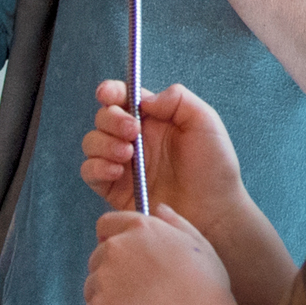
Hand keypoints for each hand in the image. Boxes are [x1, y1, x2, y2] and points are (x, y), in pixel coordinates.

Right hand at [81, 80, 247, 219]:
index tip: (109, 95)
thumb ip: (178, 100)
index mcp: (155, 119)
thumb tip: (143, 99)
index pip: (124, 98)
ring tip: (127, 153)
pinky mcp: (116, 189)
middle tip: (133, 131)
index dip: (111, 92)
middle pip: (103, 118)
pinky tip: (117, 171)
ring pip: (92, 143)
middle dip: (111, 119)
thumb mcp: (205, 123)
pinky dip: (96, 167)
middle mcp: (135, 139)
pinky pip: (90, 172)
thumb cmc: (215, 167)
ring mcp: (124, 164)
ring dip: (103, 142)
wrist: (215, 212)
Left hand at [83, 206, 234, 304]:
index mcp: (139, 228)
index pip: (106, 224)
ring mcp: (102, 278)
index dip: (111, 239)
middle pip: (98, 258)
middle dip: (112, 273)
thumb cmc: (203, 285)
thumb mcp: (198, 244)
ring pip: (93, 287)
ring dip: (109, 298)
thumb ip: (176, 223)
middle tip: (140, 292)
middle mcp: (116, 247)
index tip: (123, 256)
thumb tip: (160, 208)